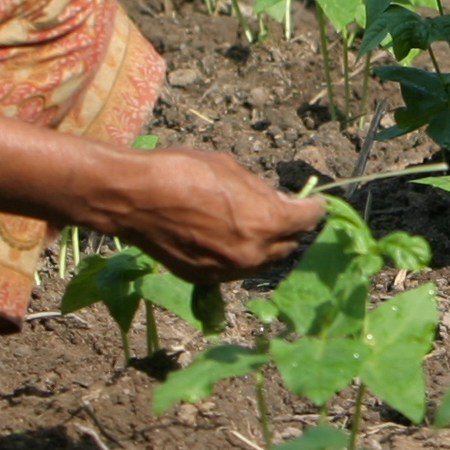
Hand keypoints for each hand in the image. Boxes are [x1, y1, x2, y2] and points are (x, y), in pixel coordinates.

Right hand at [113, 147, 326, 281]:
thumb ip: (261, 191)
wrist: (135, 198)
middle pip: (286, 245)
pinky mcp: (205, 279)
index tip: (313, 202)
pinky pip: (232, 268)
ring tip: (245, 223)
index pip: (307, 219)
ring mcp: (228, 270)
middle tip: (277, 210)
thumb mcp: (231, 170)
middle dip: (286, 228)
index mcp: (266, 221)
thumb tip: (279, 201)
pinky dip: (234, 254)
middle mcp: (253, 253)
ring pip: (260, 261)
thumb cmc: (182, 172)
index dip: (313, 208)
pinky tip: (219, 236)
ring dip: (261, 244)